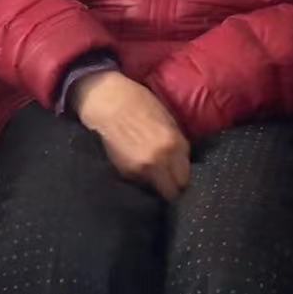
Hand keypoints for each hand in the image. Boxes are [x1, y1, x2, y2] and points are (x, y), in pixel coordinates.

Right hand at [70, 70, 191, 200]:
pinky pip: (139, 182)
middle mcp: (160, 160)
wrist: (107, 102)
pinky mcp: (125, 172)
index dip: (182, 175)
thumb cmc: (138, 102)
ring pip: (155, 189)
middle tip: (168, 178)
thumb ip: (177, 143)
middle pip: (172, 191)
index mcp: (174, 144)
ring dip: (155, 182)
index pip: (185, 177)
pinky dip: (140, 176)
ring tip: (150, 168)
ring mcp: (141, 169)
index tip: (178, 173)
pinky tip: (135, 161)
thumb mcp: (167, 119)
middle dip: (171, 186)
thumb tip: (182, 162)